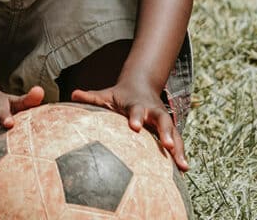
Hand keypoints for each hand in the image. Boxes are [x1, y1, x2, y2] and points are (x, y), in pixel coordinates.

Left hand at [71, 82, 188, 171]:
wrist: (141, 86)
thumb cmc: (119, 96)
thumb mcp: (106, 95)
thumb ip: (90, 98)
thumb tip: (73, 94)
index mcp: (136, 104)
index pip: (136, 109)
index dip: (136, 117)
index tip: (134, 127)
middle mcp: (152, 111)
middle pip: (162, 120)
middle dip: (165, 132)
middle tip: (167, 145)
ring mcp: (162, 120)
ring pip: (174, 132)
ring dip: (178, 148)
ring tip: (182, 166)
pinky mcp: (168, 129)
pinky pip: (177, 141)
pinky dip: (181, 154)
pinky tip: (184, 170)